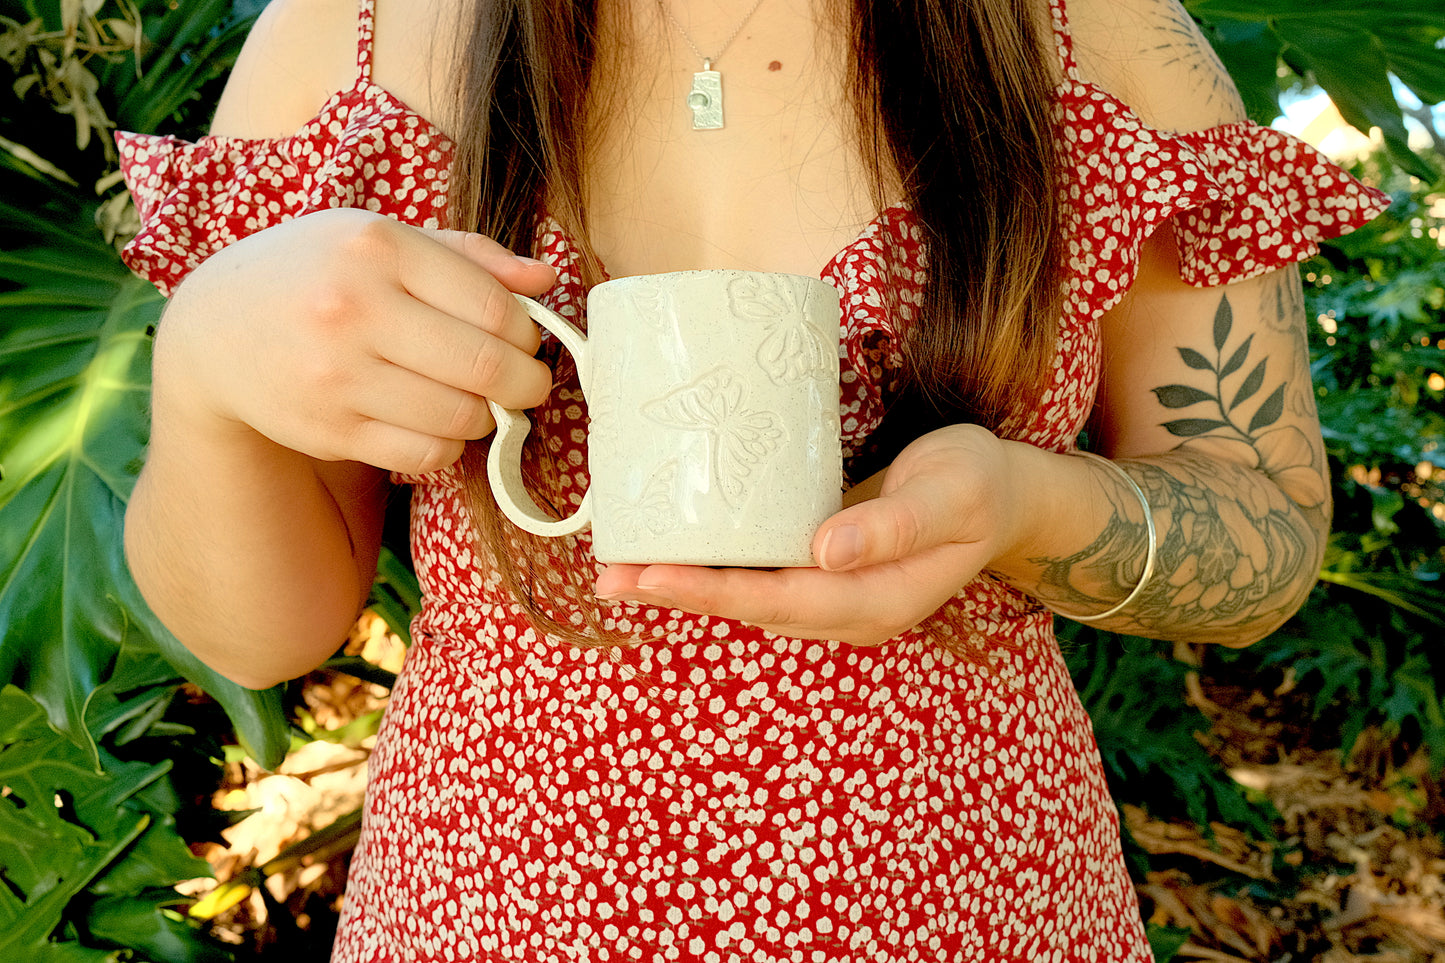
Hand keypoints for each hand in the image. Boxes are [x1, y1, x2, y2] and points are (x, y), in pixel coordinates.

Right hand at [152, 208, 556, 474]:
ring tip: (476, 400)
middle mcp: (355, 308)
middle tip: (527, 384)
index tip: (526, 343)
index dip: (528, 335)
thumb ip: (470, 256)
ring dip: (487, 417)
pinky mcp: (328, 429)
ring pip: (461, 418)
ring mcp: (337, 374)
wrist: (215, 330)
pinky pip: (424, 455)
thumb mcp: (384, 240)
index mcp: (379, 247)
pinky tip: (436, 423)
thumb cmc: (319, 274)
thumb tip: (544, 281)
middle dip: (527, 384)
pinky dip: (447, 445)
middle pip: (487, 368)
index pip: (494, 307)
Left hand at [593, 424, 1035, 643]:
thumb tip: (824, 553)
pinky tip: (675, 550)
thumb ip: (896, 524)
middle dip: (678, 595)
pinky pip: (760, 577)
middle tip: (608, 577)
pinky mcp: (824, 571)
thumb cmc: (979, 483)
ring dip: (685, 586)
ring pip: (749, 598)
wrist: (1004, 492)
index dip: (712, 592)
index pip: (780, 602)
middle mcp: (848, 610)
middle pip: (750, 609)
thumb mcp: (951, 492)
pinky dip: (713, 568)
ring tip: (620, 569)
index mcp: (878, 600)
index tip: (652, 575)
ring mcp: (835, 596)